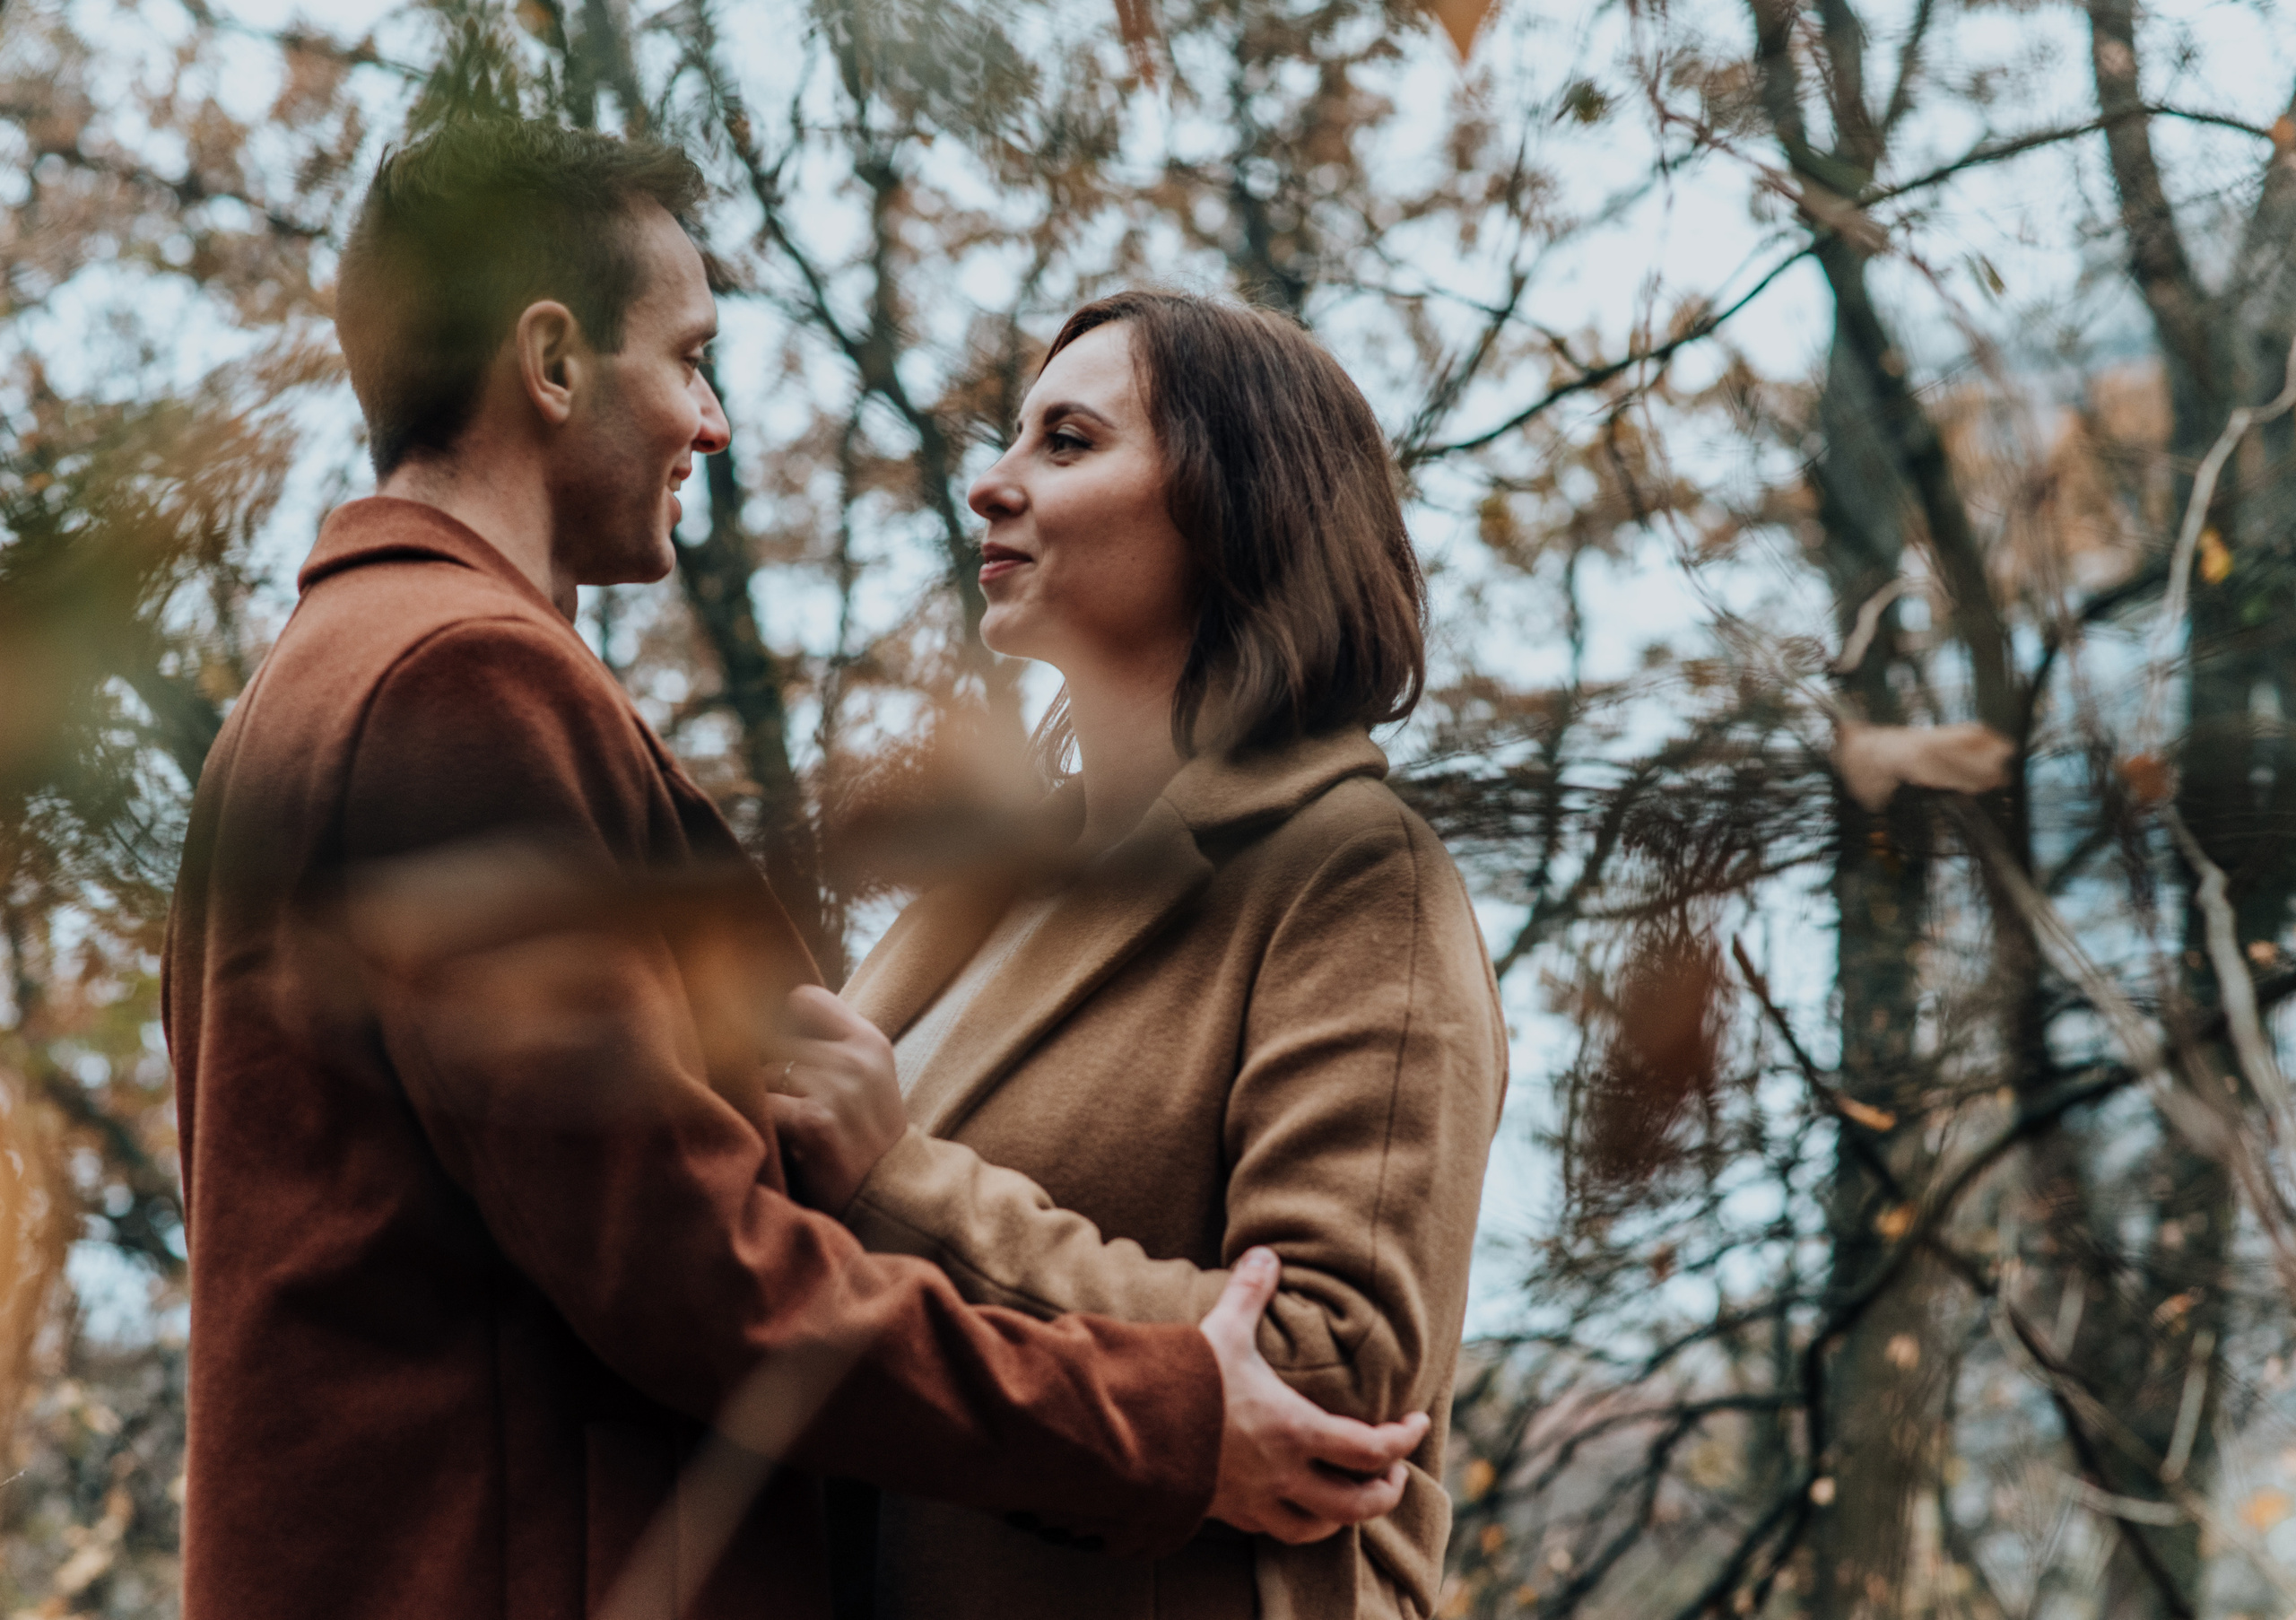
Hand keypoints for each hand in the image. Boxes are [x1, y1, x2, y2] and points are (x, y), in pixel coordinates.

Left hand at [766, 985, 907, 1211]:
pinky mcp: (816, 1120)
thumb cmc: (864, 1138)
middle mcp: (856, 1058)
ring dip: (758, 1099)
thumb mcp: (863, 1081)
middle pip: (773, 1036)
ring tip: (776, 1125)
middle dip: (762, 1066)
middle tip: (769, 1097)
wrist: (888, 1199)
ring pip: (762, 1072)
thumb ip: (826, 1048)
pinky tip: (774, 1141)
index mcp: (869, 1041)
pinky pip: (761, 1105)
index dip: (779, 1020)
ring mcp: (838, 1087)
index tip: (773, 1048)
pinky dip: (759, 1124)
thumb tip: (753, 1021)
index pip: (805, 999)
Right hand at [1198, 1248, 1428, 1543]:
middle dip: (1383, 1492)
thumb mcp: (1223, 1330)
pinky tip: (1292, 1503)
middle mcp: (1283, 1474)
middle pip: (1355, 1505)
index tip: (1417, 1424)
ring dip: (1342, 1517)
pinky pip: (1272, 1529)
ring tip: (1350, 1497)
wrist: (1130, 1434)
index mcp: (1295, 1430)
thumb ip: (1249, 1292)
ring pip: (1316, 1529)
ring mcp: (1254, 1500)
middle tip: (1393, 1472)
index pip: (1372, 1450)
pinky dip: (1294, 1521)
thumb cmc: (1184, 1383)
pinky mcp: (1226, 1511)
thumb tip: (1264, 1252)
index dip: (1404, 1440)